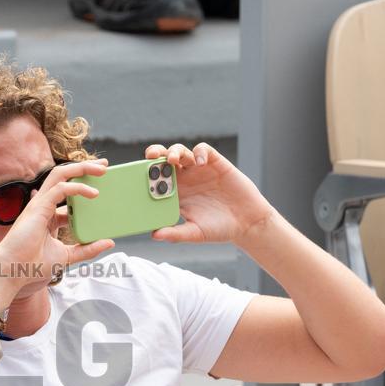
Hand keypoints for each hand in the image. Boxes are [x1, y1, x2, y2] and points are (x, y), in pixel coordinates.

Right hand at [0, 160, 114, 302]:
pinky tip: (93, 193)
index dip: (84, 189)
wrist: (14, 270)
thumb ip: (87, 249)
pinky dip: (78, 188)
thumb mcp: (68, 256)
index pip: (68, 196)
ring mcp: (40, 204)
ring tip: (101, 169)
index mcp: (48, 216)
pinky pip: (60, 188)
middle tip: (104, 166)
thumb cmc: (33, 264)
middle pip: (64, 177)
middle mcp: (44, 205)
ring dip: (81, 168)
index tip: (102, 187)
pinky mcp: (39, 206)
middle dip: (84, 168)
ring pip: (60, 174)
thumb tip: (108, 242)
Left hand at [144, 143, 275, 243]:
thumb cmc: (219, 229)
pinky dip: (200, 152)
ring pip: (182, 152)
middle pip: (165, 160)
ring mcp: (199, 170)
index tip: (137, 175)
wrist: (247, 223)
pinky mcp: (216, 163)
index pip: (155, 179)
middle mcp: (185, 179)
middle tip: (151, 157)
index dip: (146, 174)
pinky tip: (200, 162)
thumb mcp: (195, 233)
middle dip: (156, 154)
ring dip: (175, 151)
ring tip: (173, 159)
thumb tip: (154, 235)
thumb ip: (176, 234)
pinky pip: (204, 150)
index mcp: (175, 194)